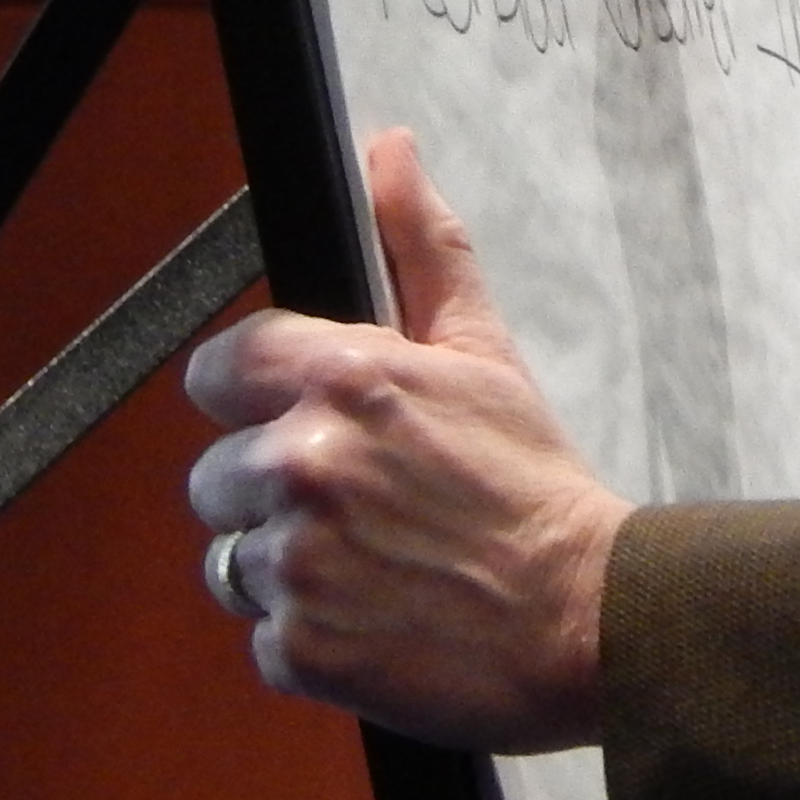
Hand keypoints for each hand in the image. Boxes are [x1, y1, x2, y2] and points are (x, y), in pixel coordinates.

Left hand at [181, 129, 627, 753]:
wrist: (584, 615)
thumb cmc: (535, 487)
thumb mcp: (484, 353)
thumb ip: (421, 246)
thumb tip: (390, 153)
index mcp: (343, 381)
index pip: (218, 369)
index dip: (250, 398)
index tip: (288, 421)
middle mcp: (305, 462)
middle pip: (215, 475)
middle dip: (273, 493)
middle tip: (359, 509)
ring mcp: (296, 559)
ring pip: (234, 559)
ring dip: (290, 568)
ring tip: (372, 566)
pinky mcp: (297, 645)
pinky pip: (263, 634)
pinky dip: (312, 636)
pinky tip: (376, 616)